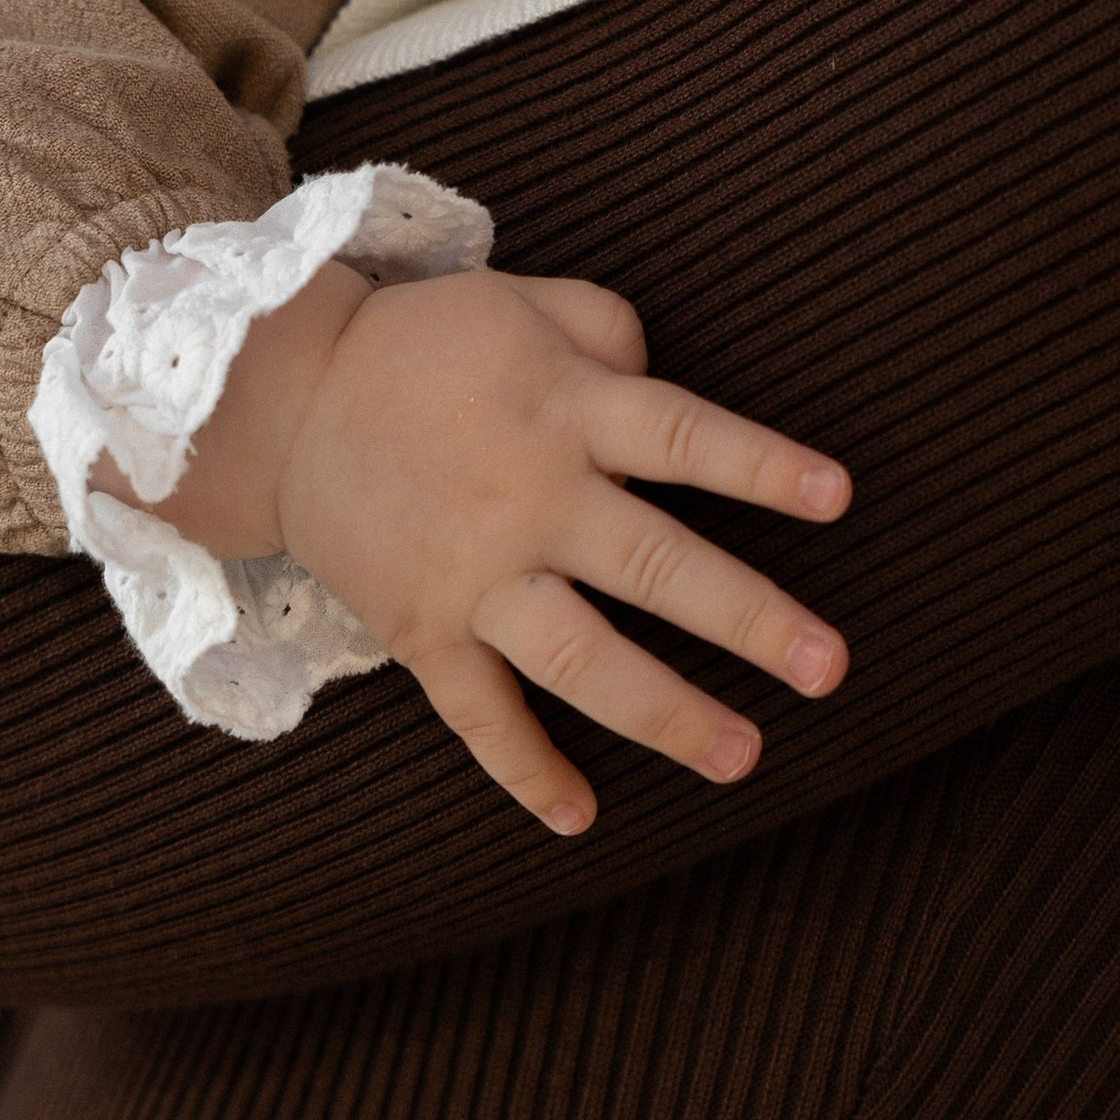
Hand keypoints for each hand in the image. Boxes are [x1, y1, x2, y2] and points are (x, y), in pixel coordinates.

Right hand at [159, 259, 847, 834]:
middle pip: (654, 564)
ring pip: (581, 657)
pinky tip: (582, 817)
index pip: (685, 437)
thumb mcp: (525, 301)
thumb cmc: (425, 342)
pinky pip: (479, 714)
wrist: (279, 401)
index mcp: (567, 408)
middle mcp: (531, 498)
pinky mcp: (423, 630)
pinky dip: (525, 768)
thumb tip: (666, 385)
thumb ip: (612, 334)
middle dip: (747, 618)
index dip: (763, 467)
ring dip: (664, 712)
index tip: (839, 499)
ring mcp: (475, 574)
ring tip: (743, 757)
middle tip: (829, 667)